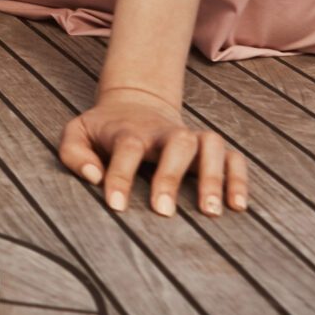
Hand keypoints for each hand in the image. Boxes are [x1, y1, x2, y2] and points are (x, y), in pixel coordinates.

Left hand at [57, 85, 248, 217]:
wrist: (135, 103)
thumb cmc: (104, 130)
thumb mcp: (77, 133)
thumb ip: (74, 154)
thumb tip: (93, 176)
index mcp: (130, 130)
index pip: (127, 148)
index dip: (120, 176)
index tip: (117, 206)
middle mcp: (165, 132)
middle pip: (177, 143)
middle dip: (172, 176)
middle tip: (164, 212)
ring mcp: (191, 137)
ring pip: (211, 145)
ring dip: (214, 176)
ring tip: (210, 212)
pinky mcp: (209, 148)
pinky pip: (233, 157)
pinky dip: (239, 179)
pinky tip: (237, 206)